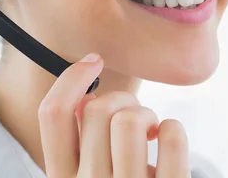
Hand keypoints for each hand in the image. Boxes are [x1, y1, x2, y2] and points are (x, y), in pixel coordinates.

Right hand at [38, 53, 190, 176]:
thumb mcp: (88, 176)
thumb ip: (82, 142)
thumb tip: (89, 94)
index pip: (53, 114)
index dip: (72, 77)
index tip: (94, 61)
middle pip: (99, 108)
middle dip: (124, 98)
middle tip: (136, 117)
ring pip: (130, 118)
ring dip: (147, 114)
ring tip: (150, 133)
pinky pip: (172, 136)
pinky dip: (174, 128)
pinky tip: (169, 139)